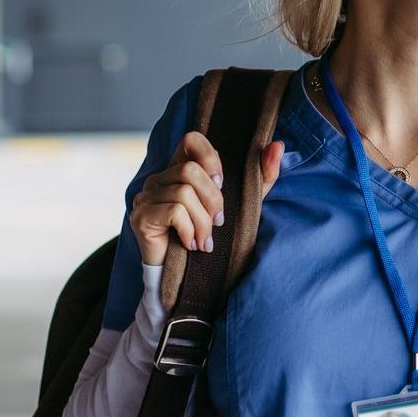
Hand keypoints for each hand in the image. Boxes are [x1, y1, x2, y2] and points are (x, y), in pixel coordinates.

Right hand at [128, 130, 285, 265]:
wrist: (184, 277)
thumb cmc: (211, 235)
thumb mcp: (242, 203)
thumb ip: (261, 176)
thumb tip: (278, 145)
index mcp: (180, 169)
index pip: (191, 139)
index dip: (210, 158)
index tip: (222, 184)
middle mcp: (159, 178)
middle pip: (190, 171)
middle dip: (213, 200)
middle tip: (218, 223)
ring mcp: (145, 196)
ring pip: (183, 194)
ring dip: (203, 222)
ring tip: (205, 240)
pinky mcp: (140, 216)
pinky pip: (174, 212)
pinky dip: (190, 230)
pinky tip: (191, 244)